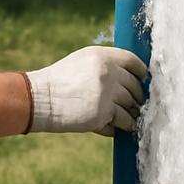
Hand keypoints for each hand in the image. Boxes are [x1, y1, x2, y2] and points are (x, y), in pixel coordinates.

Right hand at [25, 46, 146, 134]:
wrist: (41, 99)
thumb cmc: (59, 83)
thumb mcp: (81, 63)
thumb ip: (105, 66)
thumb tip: (129, 79)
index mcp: (102, 56)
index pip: (133, 61)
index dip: (140, 73)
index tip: (142, 81)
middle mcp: (108, 71)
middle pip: (135, 86)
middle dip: (135, 98)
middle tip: (131, 106)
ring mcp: (108, 92)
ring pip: (131, 106)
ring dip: (129, 115)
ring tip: (123, 119)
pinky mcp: (104, 112)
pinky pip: (123, 122)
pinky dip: (119, 127)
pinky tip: (111, 127)